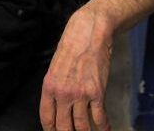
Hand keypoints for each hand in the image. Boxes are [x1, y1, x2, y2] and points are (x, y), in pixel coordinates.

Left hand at [40, 3, 115, 130]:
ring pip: (82, 126)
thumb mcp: (56, 68)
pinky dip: (103, 127)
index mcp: (49, 87)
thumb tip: (58, 108)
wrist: (88, 33)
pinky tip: (105, 129)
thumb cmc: (72, 48)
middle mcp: (62, 93)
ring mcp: (80, 94)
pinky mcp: (97, 92)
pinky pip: (100, 118)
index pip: (47, 119)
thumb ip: (56, 89)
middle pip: (63, 127)